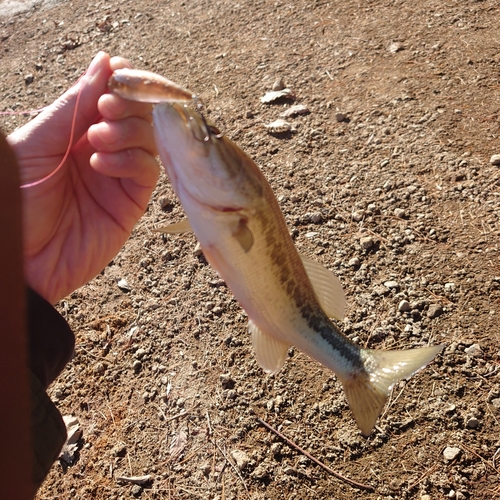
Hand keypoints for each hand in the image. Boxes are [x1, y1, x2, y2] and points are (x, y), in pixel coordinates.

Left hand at [8, 52, 158, 303]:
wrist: (22, 257)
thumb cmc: (18, 197)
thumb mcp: (38, 141)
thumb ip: (72, 105)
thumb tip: (105, 62)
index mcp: (75, 130)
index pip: (111, 96)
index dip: (121, 81)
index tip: (119, 72)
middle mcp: (102, 149)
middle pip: (137, 115)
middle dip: (128, 104)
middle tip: (107, 106)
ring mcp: (119, 176)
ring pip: (148, 141)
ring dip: (129, 131)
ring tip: (98, 138)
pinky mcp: (131, 203)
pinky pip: (147, 172)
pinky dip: (131, 160)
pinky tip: (102, 163)